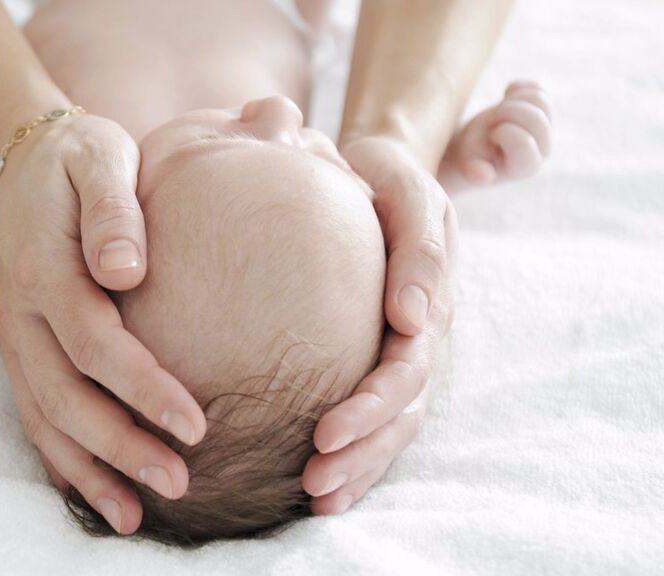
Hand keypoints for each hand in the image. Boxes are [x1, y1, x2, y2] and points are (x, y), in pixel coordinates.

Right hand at [0, 113, 206, 534]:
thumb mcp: (100, 157)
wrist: (28, 159)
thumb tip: (127, 272)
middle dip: (120, 447)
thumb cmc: (80, 157)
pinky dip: (60, 458)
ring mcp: (15, 335)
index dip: (143, 389)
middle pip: (65, 396)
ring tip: (133, 517)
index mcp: (44, 268)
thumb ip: (113, 211)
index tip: (197, 426)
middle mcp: (21, 312)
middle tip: (179, 483)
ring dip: (87, 470)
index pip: (95, 343)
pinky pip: (33, 412)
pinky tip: (95, 492)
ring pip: (41, 417)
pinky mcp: (23, 347)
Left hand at [303, 136, 457, 512]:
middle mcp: (421, 333)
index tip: (328, 427)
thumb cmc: (380, 176)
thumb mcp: (403, 185)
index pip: (410, 356)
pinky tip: (321, 494)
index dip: (373, 399)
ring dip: (361, 463)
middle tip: (316, 467)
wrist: (369, 175)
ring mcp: (405, 353)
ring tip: (316, 492)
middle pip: (403, 403)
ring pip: (395, 424)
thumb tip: (410, 317)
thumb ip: (415, 239)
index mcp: (429, 293)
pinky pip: (377, 422)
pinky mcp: (380, 367)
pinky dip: (356, 461)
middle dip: (363, 440)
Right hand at [438, 81, 552, 188]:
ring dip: (511, 101)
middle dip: (506, 113)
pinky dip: (517, 88)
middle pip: (535, 117)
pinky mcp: (543, 109)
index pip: (525, 141)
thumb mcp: (468, 165)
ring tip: (497, 113)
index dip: (502, 132)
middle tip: (491, 122)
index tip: (490, 137)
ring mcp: (547, 127)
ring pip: (538, 98)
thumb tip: (483, 176)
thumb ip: (474, 172)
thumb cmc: (472, 158)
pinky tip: (504, 98)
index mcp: (527, 166)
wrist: (475, 147)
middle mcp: (544, 148)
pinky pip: (536, 87)